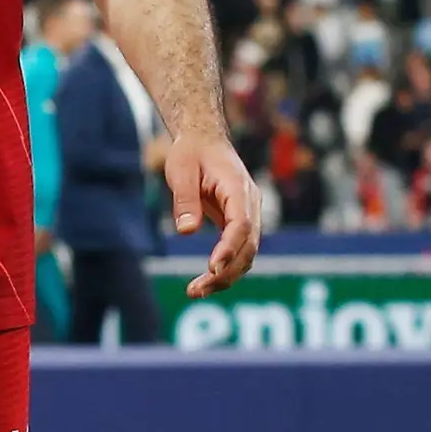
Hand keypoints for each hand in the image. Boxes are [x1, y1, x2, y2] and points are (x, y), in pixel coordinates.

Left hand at [168, 130, 262, 299]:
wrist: (204, 140)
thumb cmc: (191, 153)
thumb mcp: (180, 170)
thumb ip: (185, 200)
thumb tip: (186, 232)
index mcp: (238, 188)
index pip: (241, 224)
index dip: (229, 248)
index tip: (213, 267)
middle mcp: (250, 204)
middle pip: (248, 246)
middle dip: (226, 272)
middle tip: (196, 290)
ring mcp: (249, 215)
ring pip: (247, 254)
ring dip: (226, 276)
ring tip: (196, 291)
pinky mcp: (240, 223)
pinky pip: (239, 251)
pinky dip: (227, 269)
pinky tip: (206, 282)